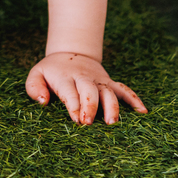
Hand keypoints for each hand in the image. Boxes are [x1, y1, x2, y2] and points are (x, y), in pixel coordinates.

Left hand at [26, 52, 146, 123]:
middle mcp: (84, 78)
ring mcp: (99, 80)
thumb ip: (34, 87)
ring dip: (112, 106)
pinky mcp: (109, 83)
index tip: (76, 119)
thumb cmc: (51, 71)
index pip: (70, 91)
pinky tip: (143, 112)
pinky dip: (134, 99)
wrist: (71, 53)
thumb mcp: (36, 74)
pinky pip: (124, 90)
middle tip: (89, 123)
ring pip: (109, 91)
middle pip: (90, 90)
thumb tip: (43, 101)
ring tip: (112, 123)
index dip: (74, 105)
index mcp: (65, 77)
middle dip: (90, 106)